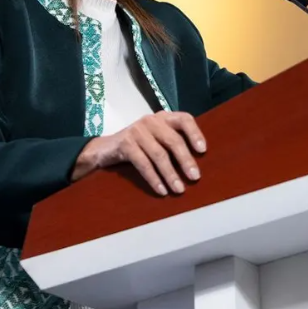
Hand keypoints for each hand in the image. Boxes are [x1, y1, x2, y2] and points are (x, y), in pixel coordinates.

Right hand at [72, 111, 205, 194]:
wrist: (104, 149)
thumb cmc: (138, 146)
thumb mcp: (157, 139)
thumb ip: (173, 143)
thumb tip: (196, 165)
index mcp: (163, 117)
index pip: (184, 119)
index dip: (195, 133)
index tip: (203, 150)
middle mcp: (151, 120)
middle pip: (173, 140)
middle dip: (186, 160)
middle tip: (195, 177)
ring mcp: (137, 131)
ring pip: (159, 154)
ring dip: (170, 174)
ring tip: (179, 189)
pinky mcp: (125, 143)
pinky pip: (143, 163)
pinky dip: (154, 178)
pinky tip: (161, 190)